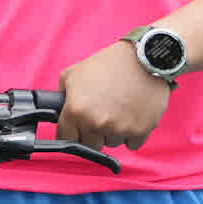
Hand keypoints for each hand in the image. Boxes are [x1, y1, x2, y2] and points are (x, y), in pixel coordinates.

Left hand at [55, 38, 173, 151]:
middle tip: (100, 116)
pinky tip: (132, 116)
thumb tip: (57, 111)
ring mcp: (119, 129)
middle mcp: (96, 123)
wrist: (145, 58)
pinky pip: (132, 144)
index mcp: (76, 111)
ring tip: (118, 111)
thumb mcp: (72, 74)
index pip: (66, 138)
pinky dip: (132, 134)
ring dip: (113, 133)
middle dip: (92, 134)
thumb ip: (62, 96)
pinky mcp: (141, 131)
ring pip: (111, 143)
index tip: (76, 129)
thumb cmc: (109, 64)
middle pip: (89, 145)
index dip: (71, 133)